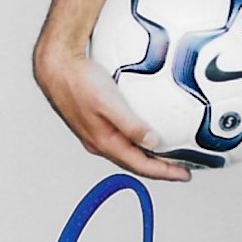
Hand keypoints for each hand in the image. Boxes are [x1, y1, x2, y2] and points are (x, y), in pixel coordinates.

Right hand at [33, 44, 192, 181]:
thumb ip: (130, 124)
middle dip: (160, 169)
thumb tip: (153, 142)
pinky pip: (123, 137)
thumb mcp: (108, 102)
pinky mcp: (96, 121)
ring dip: (150, 156)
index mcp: (104, 142)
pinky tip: (148, 130)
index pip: (140, 166)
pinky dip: (140, 139)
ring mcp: (97, 133)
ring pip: (129, 151)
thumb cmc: (79, 81)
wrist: (56, 66)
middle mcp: (100, 142)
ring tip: (170, 154)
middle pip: (136, 163)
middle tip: (183, 169)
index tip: (185, 174)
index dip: (165, 173)